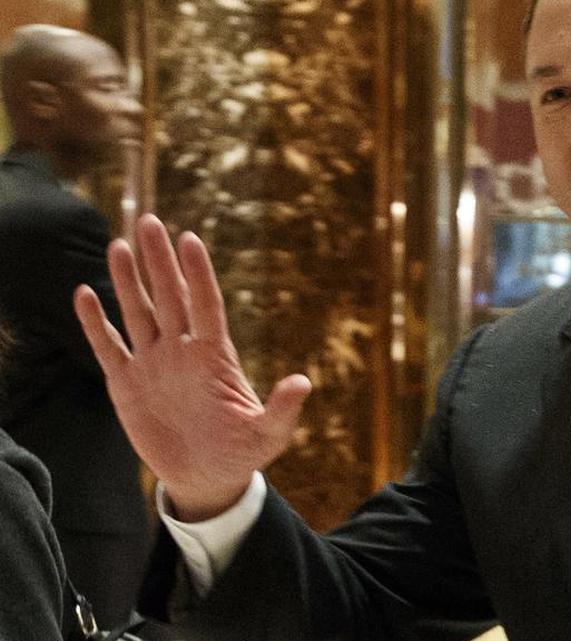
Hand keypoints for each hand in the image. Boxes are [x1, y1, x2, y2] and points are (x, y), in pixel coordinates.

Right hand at [74, 214, 311, 520]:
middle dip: (158, 261)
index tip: (190, 239)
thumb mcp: (269, 434)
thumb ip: (282, 409)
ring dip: (127, 280)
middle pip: (169, 297)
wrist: (208, 479)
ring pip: (138, 312)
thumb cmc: (242, 453)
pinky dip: (95, 323)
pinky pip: (109, 347)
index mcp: (215, 356)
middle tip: (148, 220)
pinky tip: (85, 294)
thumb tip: (302, 382)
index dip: (198, 273)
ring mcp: (153, 365)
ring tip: (118, 243)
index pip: (206, 304)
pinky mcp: (126, 384)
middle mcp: (182, 352)